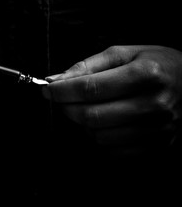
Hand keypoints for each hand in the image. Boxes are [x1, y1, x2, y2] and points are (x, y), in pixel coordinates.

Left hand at [42, 45, 181, 157]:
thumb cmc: (157, 65)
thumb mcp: (125, 54)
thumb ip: (88, 65)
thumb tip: (56, 79)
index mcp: (145, 75)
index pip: (90, 88)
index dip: (61, 91)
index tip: (48, 90)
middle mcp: (153, 105)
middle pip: (91, 116)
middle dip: (66, 108)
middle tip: (63, 99)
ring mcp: (157, 130)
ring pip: (98, 136)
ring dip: (82, 124)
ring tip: (87, 109)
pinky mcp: (157, 146)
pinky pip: (113, 152)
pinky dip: (99, 138)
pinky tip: (104, 123)